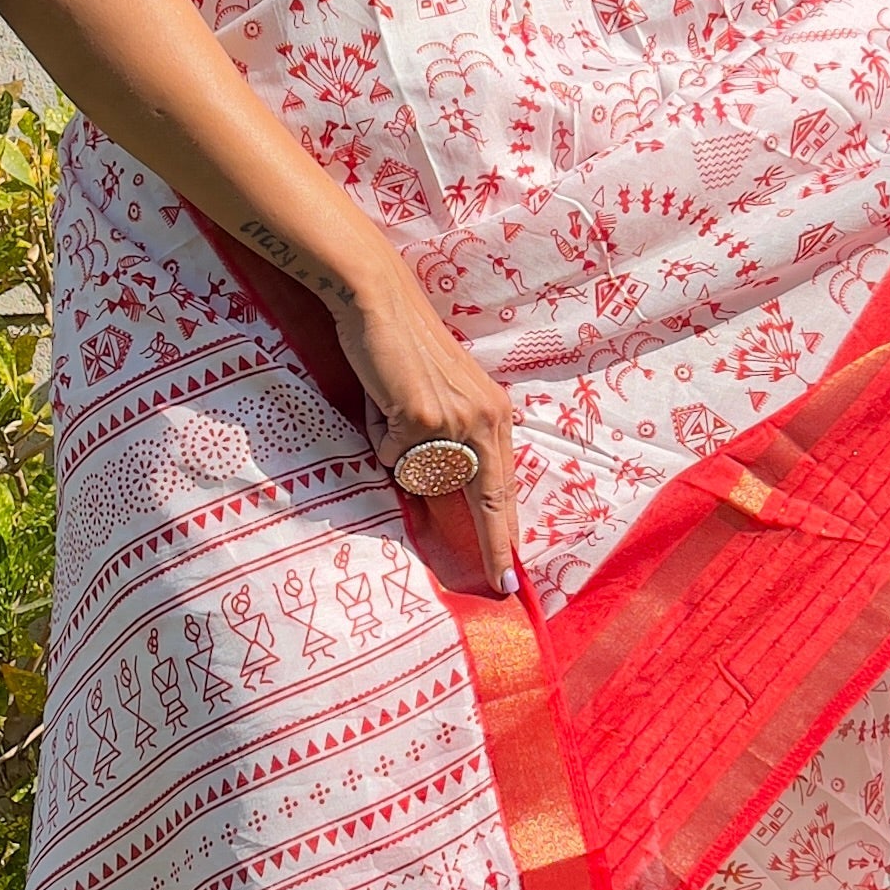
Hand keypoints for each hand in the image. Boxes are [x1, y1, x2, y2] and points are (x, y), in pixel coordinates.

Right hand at [337, 260, 520, 596]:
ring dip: (400, 455)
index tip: (511, 579)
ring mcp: (455, 420)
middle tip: (494, 586)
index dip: (506, 538)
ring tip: (393, 413)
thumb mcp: (438, 401)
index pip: (505, 491)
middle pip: (486, 502)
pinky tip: (382, 401)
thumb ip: (445, 446)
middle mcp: (484, 420)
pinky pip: (392, 455)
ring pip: (421, 475)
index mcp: (495, 416)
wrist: (378, 302)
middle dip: (489, 548)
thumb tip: (433, 494)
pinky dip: (379, 436)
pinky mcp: (421, 417)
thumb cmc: (403, 351)